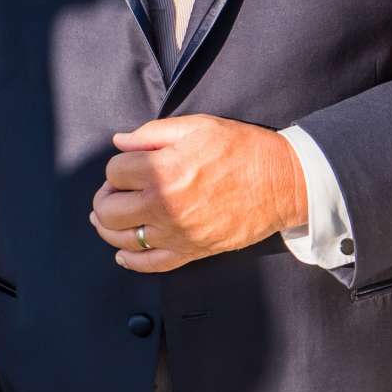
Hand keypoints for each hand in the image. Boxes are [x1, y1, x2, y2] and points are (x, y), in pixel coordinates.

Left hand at [90, 115, 307, 272]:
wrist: (285, 182)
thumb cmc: (245, 151)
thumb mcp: (200, 127)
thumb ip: (154, 133)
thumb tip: (120, 142)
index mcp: (162, 170)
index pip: (114, 171)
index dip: (119, 166)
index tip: (130, 165)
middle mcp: (163, 204)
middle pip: (108, 209)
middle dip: (106, 197)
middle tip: (117, 190)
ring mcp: (176, 232)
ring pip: (122, 238)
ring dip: (109, 228)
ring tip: (112, 217)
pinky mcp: (191, 250)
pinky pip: (150, 264)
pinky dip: (131, 260)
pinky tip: (124, 252)